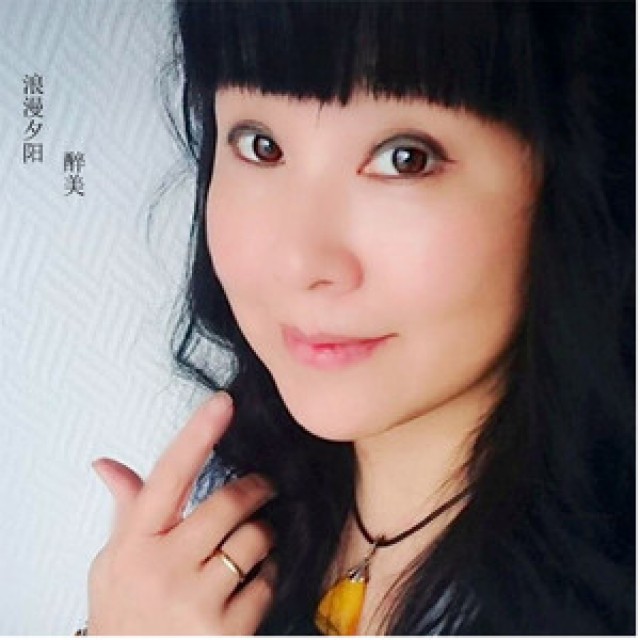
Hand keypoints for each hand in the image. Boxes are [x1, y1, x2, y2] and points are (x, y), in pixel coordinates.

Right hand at [87, 392, 276, 634]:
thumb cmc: (125, 615)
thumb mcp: (113, 564)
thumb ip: (125, 512)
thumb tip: (108, 464)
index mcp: (134, 544)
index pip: (169, 476)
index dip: (198, 434)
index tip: (224, 402)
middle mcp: (162, 569)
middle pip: (228, 504)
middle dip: (255, 490)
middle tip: (263, 488)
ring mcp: (194, 602)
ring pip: (254, 540)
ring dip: (262, 537)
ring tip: (251, 546)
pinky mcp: (225, 632)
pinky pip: (267, 582)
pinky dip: (267, 577)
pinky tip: (249, 587)